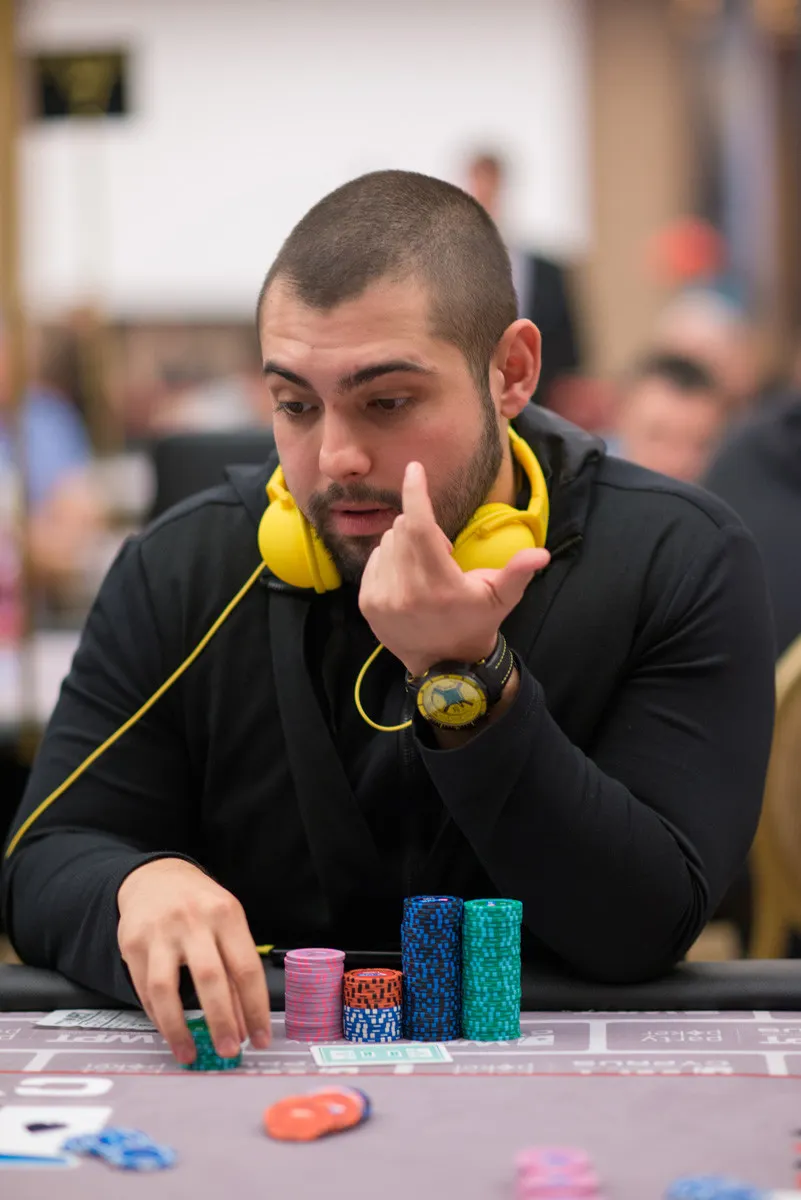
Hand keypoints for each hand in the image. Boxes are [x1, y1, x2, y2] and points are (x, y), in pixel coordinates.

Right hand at [117, 858, 270, 1064]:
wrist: (154, 877)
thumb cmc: (199, 904)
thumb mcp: (227, 924)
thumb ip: (235, 971)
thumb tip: (244, 1024)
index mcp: (226, 914)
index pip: (246, 968)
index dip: (255, 1009)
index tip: (260, 1038)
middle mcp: (193, 920)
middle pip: (209, 978)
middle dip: (221, 1021)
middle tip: (228, 1051)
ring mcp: (160, 932)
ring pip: (166, 989)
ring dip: (179, 1029)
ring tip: (190, 1053)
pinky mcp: (132, 943)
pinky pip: (144, 990)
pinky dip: (158, 1017)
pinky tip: (170, 1031)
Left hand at [359, 462, 549, 676]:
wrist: (443, 666)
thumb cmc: (475, 623)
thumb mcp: (502, 599)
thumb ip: (518, 572)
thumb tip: (542, 554)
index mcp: (440, 585)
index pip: (420, 527)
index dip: (416, 494)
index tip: (414, 468)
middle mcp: (406, 590)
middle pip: (403, 528)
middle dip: (421, 527)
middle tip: (441, 554)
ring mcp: (383, 597)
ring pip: (387, 541)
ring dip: (406, 544)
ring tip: (425, 569)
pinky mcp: (367, 602)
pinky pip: (375, 559)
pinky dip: (391, 560)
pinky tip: (407, 579)